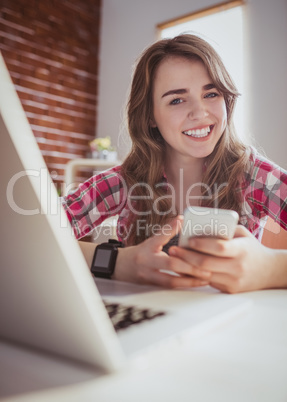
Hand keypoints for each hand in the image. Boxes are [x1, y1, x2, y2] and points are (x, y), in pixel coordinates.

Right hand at [113, 217, 210, 287]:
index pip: (160, 236)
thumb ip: (166, 232)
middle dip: (190, 266)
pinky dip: (183, 286)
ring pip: (170, 281)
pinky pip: (170, 288)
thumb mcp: (151, 241)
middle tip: (207, 267)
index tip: (182, 221)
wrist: (119, 267)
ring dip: (190, 281)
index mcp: (148, 247)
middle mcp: (147, 261)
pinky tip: (196, 284)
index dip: (171, 229)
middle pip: (170, 264)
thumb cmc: (139, 254)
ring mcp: (148, 276)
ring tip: (206, 278)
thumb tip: (182, 219)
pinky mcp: (151, 286)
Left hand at [169, 225, 286, 292]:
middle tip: (173, 250)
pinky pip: (207, 282)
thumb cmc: (251, 248)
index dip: (202, 244)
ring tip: (174, 258)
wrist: (268, 271)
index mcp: (241, 250)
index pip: (219, 247)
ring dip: (186, 267)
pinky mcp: (229, 290)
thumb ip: (224, 230)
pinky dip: (194, 275)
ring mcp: (233, 281)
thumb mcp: (242, 234)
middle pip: (206, 263)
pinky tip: (184, 268)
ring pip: (203, 275)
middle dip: (186, 256)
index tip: (188, 239)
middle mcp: (237, 267)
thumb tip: (200, 227)